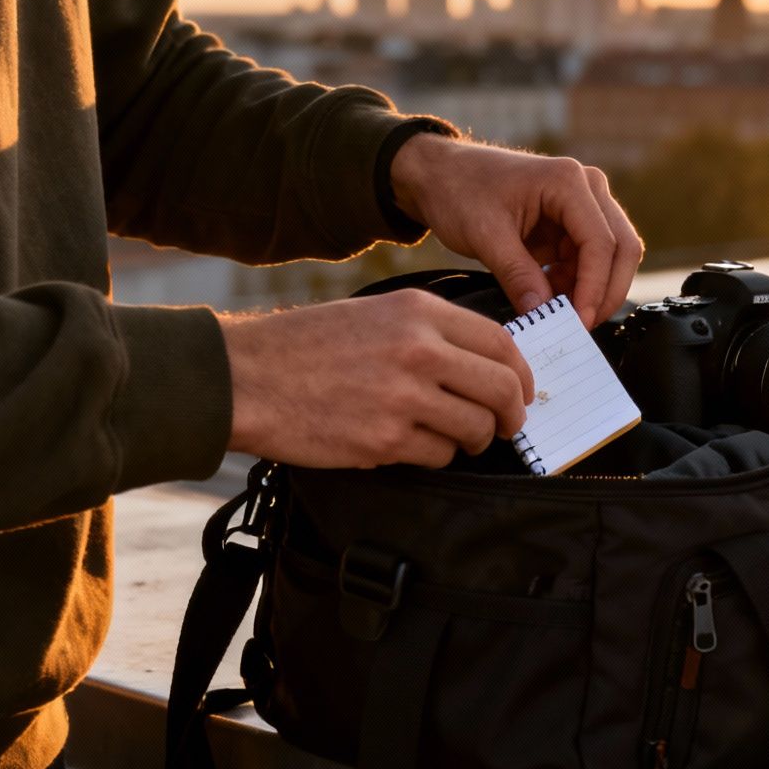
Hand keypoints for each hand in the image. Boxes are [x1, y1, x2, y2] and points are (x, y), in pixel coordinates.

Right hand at [220, 290, 534, 468]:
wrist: (246, 379)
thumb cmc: (305, 347)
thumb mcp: (375, 315)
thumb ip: (430, 333)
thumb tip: (483, 364)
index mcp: (420, 313)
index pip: (502, 343)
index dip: (522, 375)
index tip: (522, 392)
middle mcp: (419, 350)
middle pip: (502, 388)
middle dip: (512, 414)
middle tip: (505, 426)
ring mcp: (404, 397)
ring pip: (475, 427)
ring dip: (473, 439)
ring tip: (455, 438)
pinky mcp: (385, 439)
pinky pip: (438, 455)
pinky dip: (435, 455)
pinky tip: (412, 444)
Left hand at [390, 134, 644, 325]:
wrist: (440, 176)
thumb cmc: (459, 190)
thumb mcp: (484, 235)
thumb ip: (517, 274)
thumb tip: (543, 314)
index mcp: (569, 182)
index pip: (601, 243)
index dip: (594, 287)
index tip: (578, 321)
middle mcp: (587, 189)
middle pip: (621, 249)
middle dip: (605, 292)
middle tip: (581, 327)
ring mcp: (583, 206)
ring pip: (610, 259)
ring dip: (590, 291)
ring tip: (558, 315)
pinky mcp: (572, 225)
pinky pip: (588, 262)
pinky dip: (576, 286)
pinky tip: (551, 300)